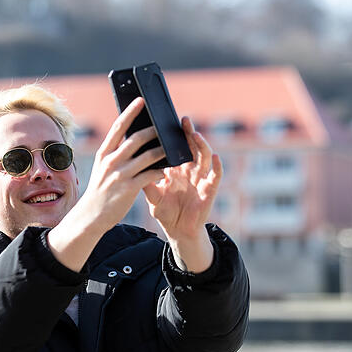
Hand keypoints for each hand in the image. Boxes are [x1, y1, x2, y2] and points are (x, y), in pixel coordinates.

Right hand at [47, 97, 164, 271]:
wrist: (91, 215)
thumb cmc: (101, 189)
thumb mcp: (103, 168)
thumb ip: (116, 154)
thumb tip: (134, 137)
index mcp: (104, 153)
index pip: (118, 127)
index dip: (130, 112)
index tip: (141, 100)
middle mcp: (110, 161)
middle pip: (136, 138)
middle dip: (154, 130)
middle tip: (165, 125)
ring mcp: (119, 175)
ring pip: (148, 156)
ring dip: (163, 150)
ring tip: (173, 147)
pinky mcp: (128, 189)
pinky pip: (150, 175)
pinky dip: (160, 171)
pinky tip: (166, 171)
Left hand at [143, 116, 220, 271]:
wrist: (178, 231)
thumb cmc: (166, 212)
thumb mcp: (152, 195)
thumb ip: (146, 181)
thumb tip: (133, 165)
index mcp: (175, 169)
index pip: (174, 148)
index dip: (172, 136)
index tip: (165, 122)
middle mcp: (189, 171)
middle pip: (191, 147)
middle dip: (187, 133)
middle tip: (182, 120)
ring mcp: (200, 179)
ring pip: (204, 157)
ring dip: (202, 145)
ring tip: (194, 134)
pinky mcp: (210, 190)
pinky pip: (216, 176)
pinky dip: (218, 166)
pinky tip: (216, 157)